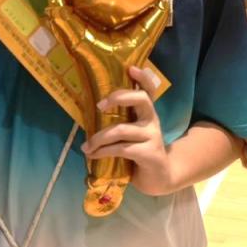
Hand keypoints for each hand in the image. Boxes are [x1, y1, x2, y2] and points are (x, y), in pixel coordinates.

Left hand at [81, 67, 176, 195]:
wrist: (159, 178)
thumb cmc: (139, 152)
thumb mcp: (131, 134)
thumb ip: (119, 122)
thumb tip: (90, 114)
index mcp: (146, 112)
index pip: (148, 90)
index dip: (142, 78)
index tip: (131, 68)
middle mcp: (152, 120)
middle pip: (141, 99)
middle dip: (119, 97)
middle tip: (99, 105)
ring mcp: (152, 136)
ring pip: (121, 130)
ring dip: (99, 138)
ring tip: (86, 146)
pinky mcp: (149, 154)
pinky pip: (121, 149)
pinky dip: (103, 152)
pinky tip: (93, 156)